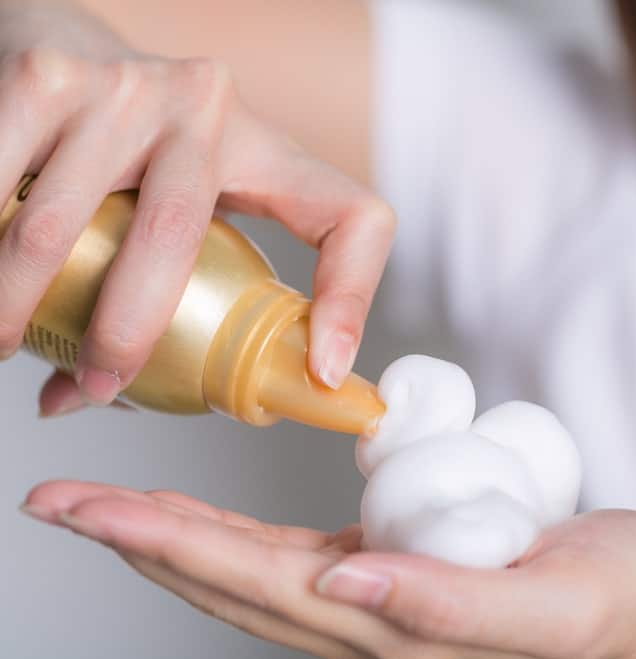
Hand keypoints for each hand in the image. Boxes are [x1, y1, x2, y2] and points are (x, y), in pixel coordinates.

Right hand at [0, 3, 394, 413]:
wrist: (61, 36)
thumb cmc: (136, 143)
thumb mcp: (184, 202)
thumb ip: (159, 294)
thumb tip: (83, 397)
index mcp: (266, 151)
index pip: (352, 217)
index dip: (352, 298)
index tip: (324, 373)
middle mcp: (209, 110)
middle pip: (174, 239)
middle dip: (127, 332)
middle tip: (99, 385)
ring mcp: (127, 88)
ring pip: (62, 226)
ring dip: (18, 303)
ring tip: (2, 343)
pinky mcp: (47, 76)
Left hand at [21, 480, 635, 658]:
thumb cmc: (612, 599)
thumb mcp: (551, 605)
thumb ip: (448, 604)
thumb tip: (345, 576)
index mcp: (393, 629)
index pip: (253, 583)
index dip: (165, 544)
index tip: (86, 510)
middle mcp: (367, 622)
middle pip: (228, 581)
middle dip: (140, 540)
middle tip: (59, 502)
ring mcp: (375, 600)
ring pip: (247, 574)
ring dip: (172, 539)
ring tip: (108, 508)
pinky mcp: (394, 572)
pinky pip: (291, 559)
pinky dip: (230, 537)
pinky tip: (202, 521)